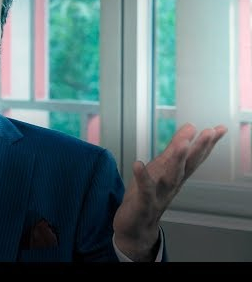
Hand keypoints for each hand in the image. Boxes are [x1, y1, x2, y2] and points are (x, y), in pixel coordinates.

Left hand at [113, 123, 227, 260]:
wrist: (136, 228)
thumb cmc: (149, 195)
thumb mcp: (161, 168)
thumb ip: (175, 149)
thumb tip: (191, 127)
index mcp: (177, 176)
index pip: (194, 158)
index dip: (207, 144)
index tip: (219, 129)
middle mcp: (172, 185)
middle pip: (188, 166)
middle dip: (199, 149)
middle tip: (210, 132)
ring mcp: (159, 195)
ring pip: (171, 177)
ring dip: (177, 161)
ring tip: (183, 144)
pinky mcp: (143, 204)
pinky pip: (144, 190)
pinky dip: (142, 178)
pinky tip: (138, 163)